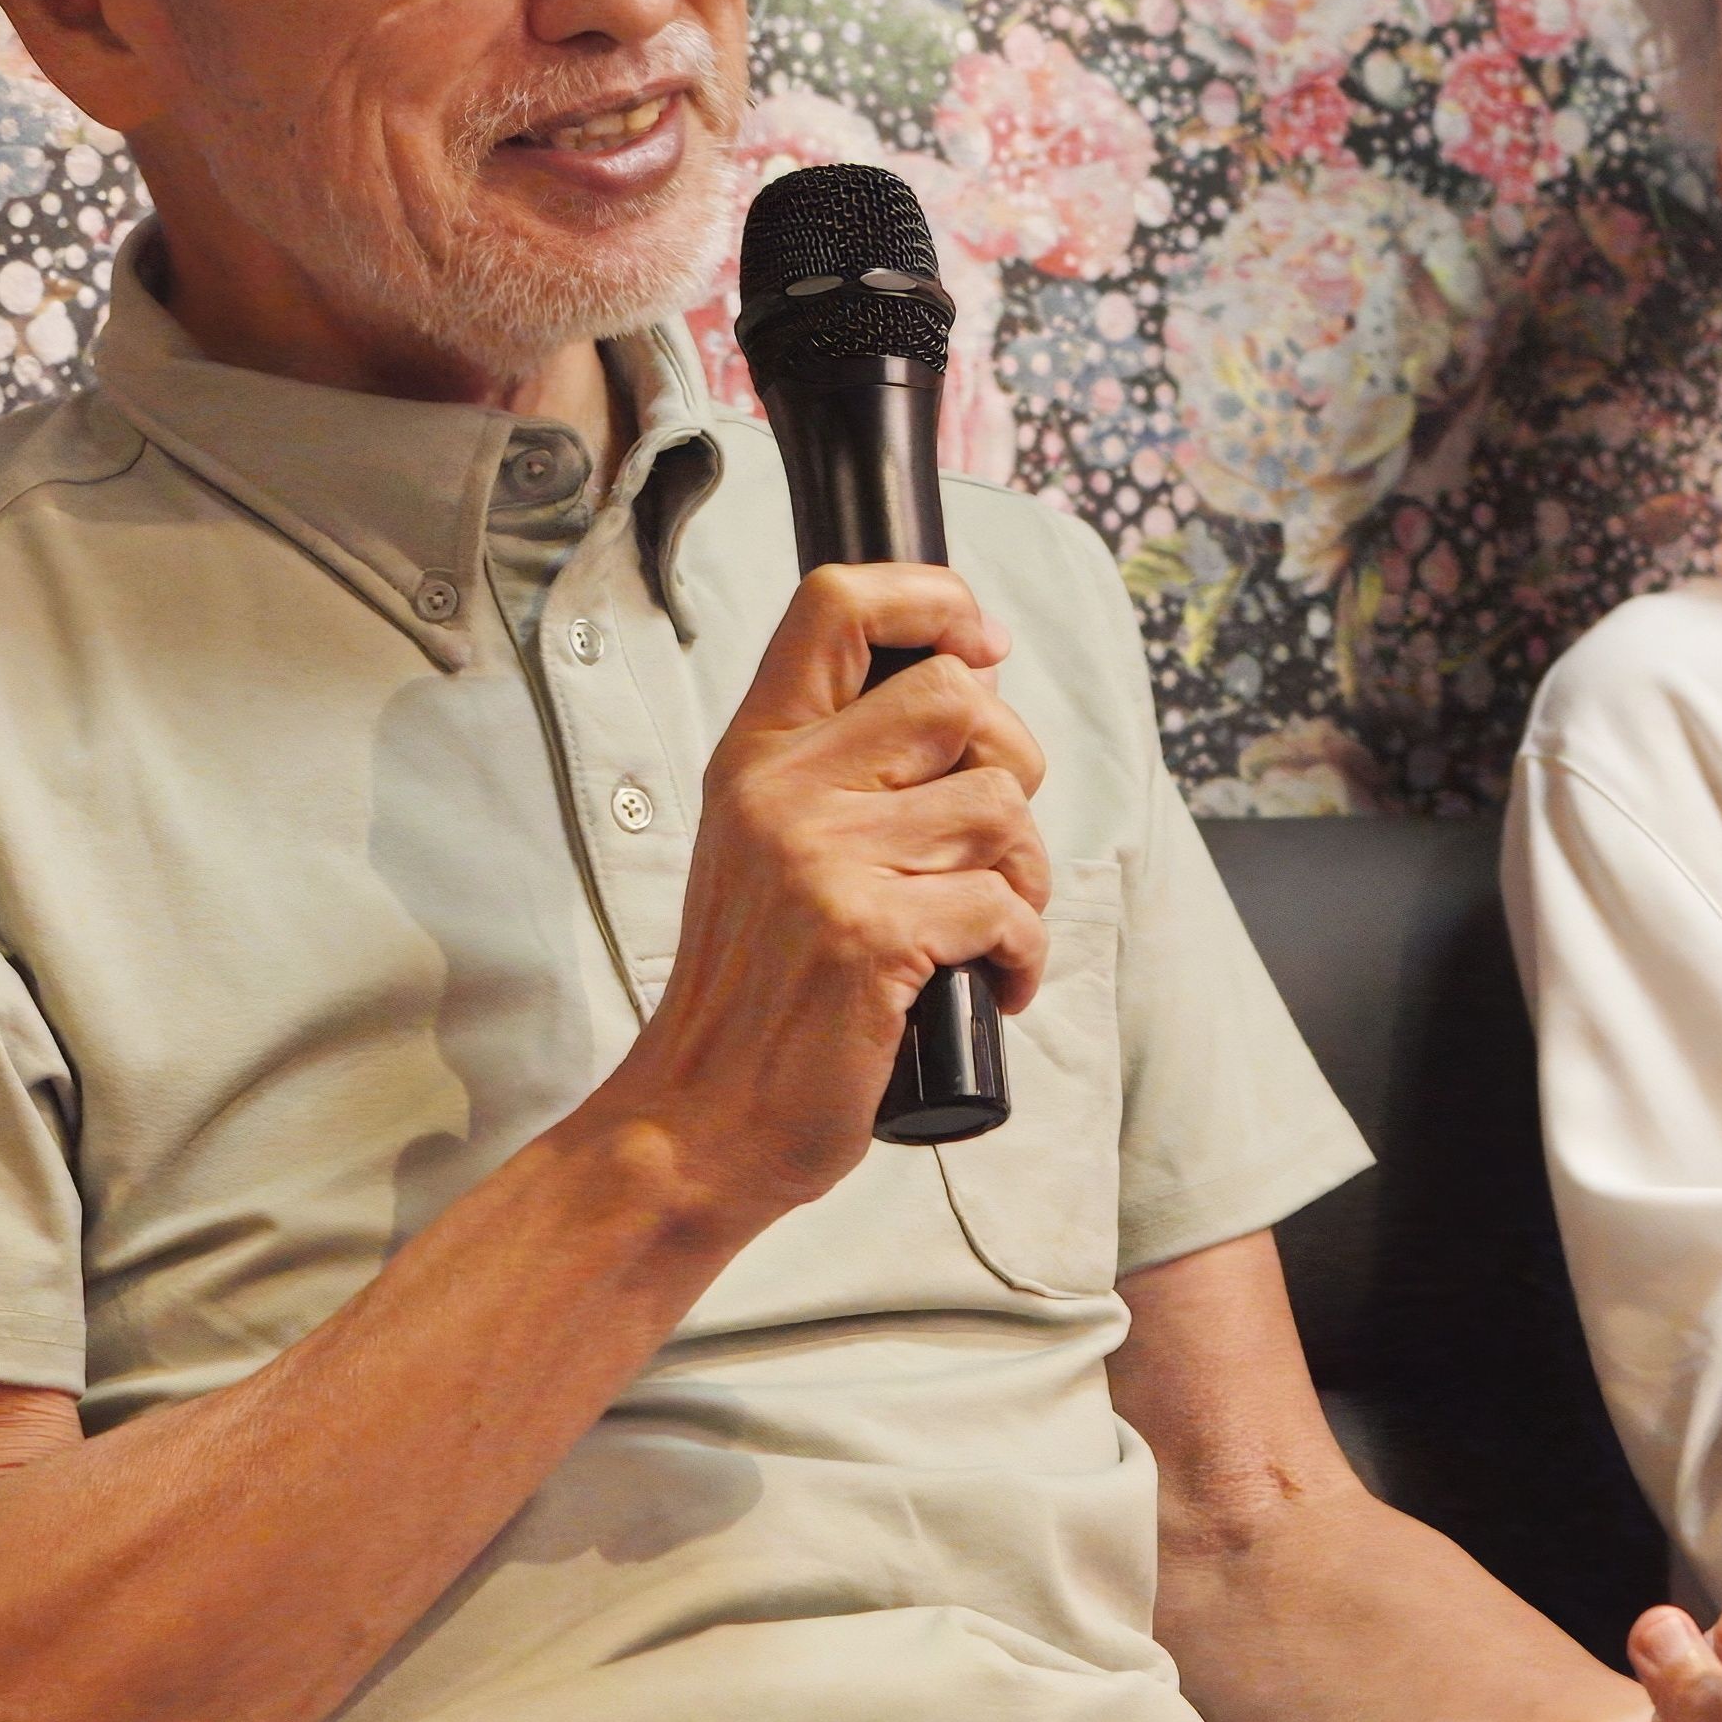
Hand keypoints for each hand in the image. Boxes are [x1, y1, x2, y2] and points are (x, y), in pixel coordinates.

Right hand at [582, 561, 1053, 1231]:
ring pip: (999, 806)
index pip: (836, 604)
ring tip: (985, 927)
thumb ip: (843, 768)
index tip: (982, 643)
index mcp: (756, 756)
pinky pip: (1005, 905)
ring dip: (1023, 876)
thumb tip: (975, 688)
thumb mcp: (767, 848)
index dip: (933, 599)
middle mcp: (782, 791)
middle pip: (958, 699)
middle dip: (1012, 765)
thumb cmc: (758, 992)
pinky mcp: (870, 936)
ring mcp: (824, 861)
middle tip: (990, 842)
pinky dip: (1022, 953)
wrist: (699, 1122)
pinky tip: (989, 984)